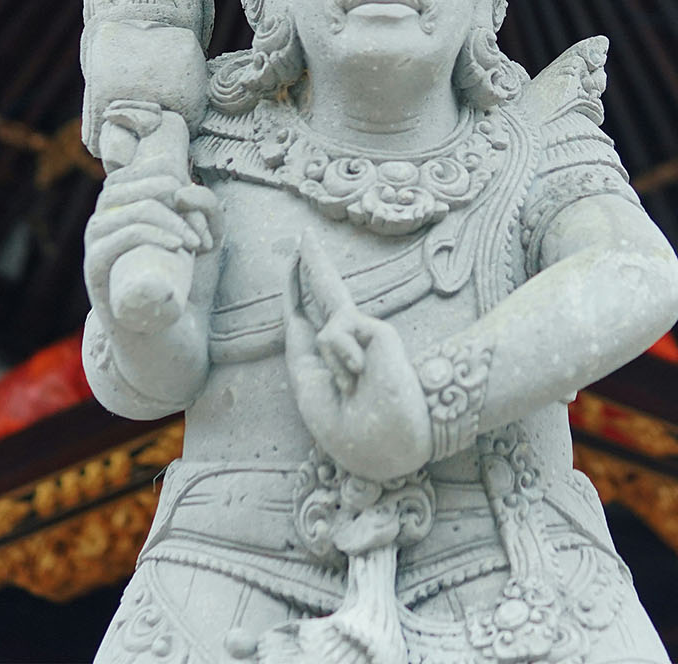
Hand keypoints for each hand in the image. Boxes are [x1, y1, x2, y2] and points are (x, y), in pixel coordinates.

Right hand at [84, 169, 220, 328]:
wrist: (176, 340)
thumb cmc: (190, 286)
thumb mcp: (206, 238)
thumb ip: (206, 206)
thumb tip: (184, 190)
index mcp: (123, 209)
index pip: (137, 168)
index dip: (172, 177)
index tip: (200, 214)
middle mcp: (102, 222)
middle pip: (130, 183)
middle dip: (173, 198)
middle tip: (202, 234)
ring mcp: (94, 246)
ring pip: (124, 207)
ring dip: (168, 219)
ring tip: (196, 245)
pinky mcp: (94, 271)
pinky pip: (113, 236)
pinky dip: (149, 233)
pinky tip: (177, 246)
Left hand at [284, 232, 431, 479]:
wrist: (383, 444)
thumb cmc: (349, 428)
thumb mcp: (311, 387)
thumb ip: (306, 344)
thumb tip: (311, 311)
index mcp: (330, 362)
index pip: (309, 319)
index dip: (297, 291)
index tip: (294, 265)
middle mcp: (348, 344)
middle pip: (324, 294)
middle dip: (312, 264)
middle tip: (304, 234)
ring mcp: (364, 336)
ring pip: (327, 315)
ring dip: (333, 364)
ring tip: (354, 389)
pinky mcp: (377, 331)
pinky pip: (333, 333)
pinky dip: (341, 358)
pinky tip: (361, 375)